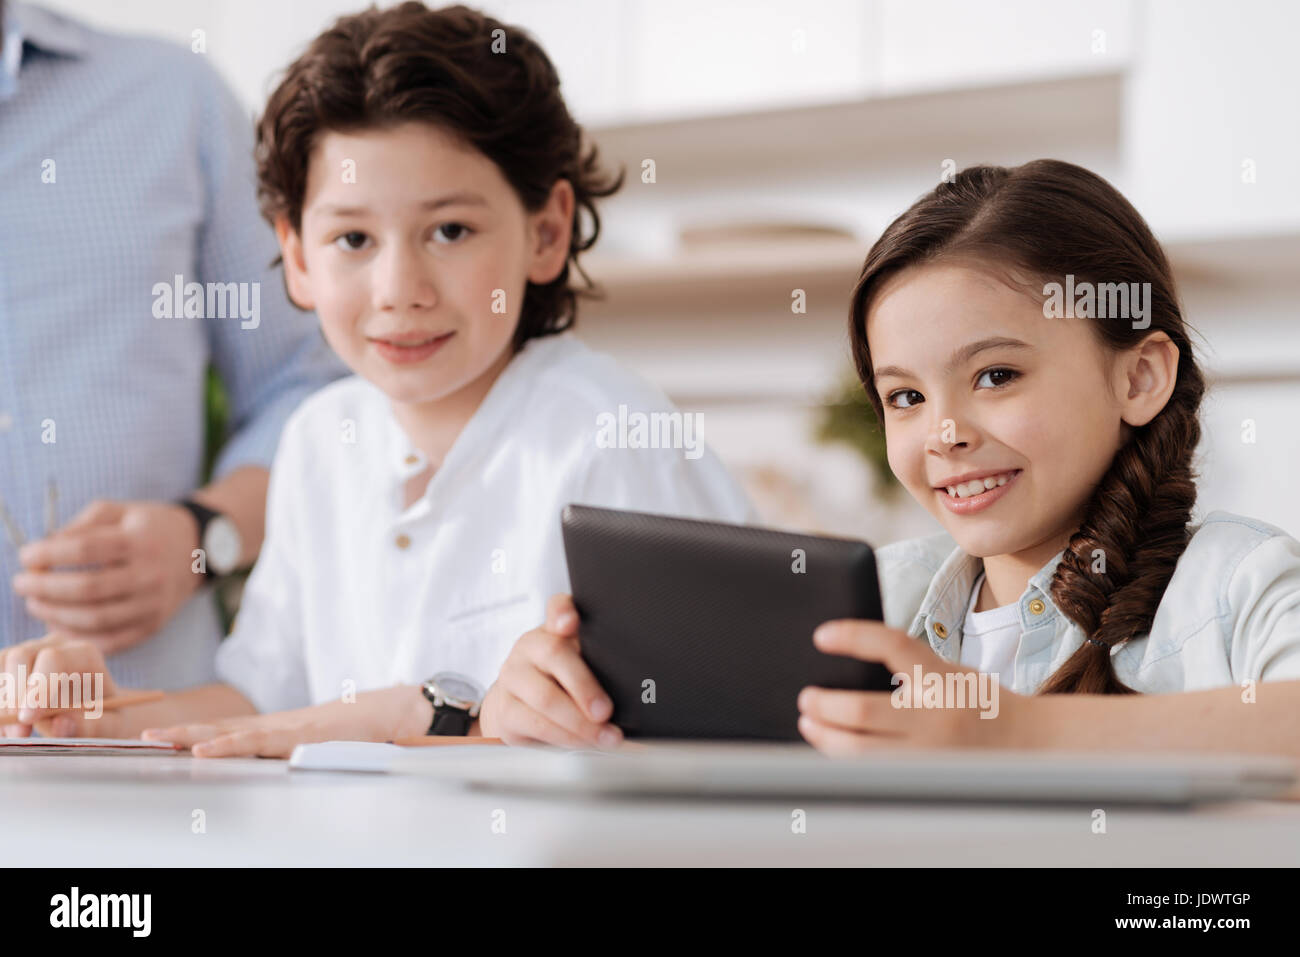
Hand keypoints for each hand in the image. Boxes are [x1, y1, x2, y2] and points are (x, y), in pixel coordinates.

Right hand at [0, 633, 122, 738]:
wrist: (99, 715)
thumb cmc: (105, 718)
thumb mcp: (109, 726)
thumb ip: (89, 726)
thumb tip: (61, 724)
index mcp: (84, 655)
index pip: (54, 658)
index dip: (38, 687)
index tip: (28, 718)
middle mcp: (56, 646)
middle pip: (21, 656)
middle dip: (14, 696)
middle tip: (20, 733)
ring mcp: (32, 653)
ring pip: (3, 664)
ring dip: (2, 701)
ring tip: (14, 733)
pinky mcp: (13, 667)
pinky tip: (7, 727)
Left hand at [11, 500, 204, 653]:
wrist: (197, 552)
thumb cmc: (147, 528)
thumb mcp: (119, 512)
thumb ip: (81, 525)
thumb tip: (44, 550)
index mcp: (140, 541)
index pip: (87, 549)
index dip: (49, 555)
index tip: (25, 556)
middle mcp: (151, 574)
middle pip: (89, 589)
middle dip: (46, 588)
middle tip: (21, 584)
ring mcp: (154, 604)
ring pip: (96, 619)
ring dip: (56, 614)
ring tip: (35, 603)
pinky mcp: (153, 626)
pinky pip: (110, 640)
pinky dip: (78, 635)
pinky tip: (59, 622)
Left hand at [142, 685, 430, 757]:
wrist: (388, 713)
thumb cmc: (352, 734)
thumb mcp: (311, 745)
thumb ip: (283, 752)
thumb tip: (256, 765)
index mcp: (273, 731)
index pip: (224, 731)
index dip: (191, 733)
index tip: (157, 737)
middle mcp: (275, 727)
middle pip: (219, 728)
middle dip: (181, 734)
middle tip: (145, 736)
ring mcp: (286, 730)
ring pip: (232, 733)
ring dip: (194, 737)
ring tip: (162, 741)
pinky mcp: (300, 737)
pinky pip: (258, 742)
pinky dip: (231, 745)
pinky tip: (208, 750)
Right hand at [478, 594, 621, 748]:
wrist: (516, 704)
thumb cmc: (558, 681)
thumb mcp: (579, 662)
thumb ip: (600, 657)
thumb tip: (638, 677)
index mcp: (551, 628)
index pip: (557, 607)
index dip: (563, 612)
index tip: (570, 623)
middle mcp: (529, 647)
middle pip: (554, 657)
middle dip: (584, 688)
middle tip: (606, 711)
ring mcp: (512, 677)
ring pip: (545, 698)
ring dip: (580, 723)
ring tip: (605, 737)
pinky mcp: (505, 709)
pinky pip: (536, 724)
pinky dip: (564, 737)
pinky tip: (582, 742)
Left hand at [797, 619, 1030, 753]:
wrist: (1025, 741)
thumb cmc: (975, 701)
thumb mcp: (945, 672)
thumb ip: (905, 667)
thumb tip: (843, 664)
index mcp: (940, 678)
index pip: (892, 645)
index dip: (853, 636)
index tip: (820, 636)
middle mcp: (935, 715)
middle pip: (862, 712)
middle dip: (824, 706)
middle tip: (806, 698)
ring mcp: (929, 753)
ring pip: (860, 752)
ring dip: (825, 737)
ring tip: (809, 724)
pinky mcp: (925, 779)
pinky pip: (873, 774)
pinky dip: (845, 762)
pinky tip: (832, 750)